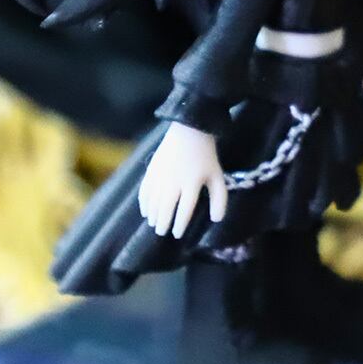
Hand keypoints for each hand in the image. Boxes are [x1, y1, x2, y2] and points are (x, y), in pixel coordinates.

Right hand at [138, 122, 227, 237]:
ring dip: (153, 215)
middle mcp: (173, 182)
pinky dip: (143, 202)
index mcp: (191, 184)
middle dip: (162, 223)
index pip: (184, 210)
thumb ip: (219, 199)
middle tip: (162, 232)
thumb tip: (216, 219)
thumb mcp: (217, 176)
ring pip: (153, 201)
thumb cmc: (205, 156)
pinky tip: (145, 211)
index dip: (179, 224)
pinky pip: (144, 190)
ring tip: (154, 224)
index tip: (177, 233)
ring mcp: (160, 175)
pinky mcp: (151, 169)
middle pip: (165, 208)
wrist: (189, 130)